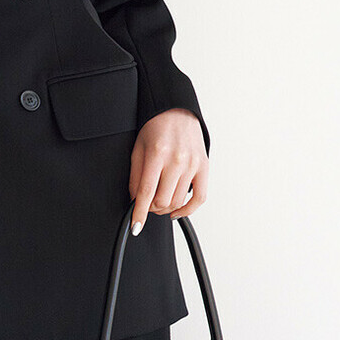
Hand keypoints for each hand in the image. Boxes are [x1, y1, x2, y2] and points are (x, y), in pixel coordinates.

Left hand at [128, 107, 207, 233]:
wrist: (178, 112)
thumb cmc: (156, 128)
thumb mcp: (138, 148)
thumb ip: (135, 176)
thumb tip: (135, 200)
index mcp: (157, 154)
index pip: (146, 192)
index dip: (139, 213)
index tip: (136, 227)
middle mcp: (177, 160)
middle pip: (162, 201)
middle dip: (151, 209)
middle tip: (146, 205)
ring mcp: (193, 164)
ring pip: (178, 201)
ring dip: (165, 209)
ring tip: (159, 203)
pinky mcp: (204, 167)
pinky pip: (199, 197)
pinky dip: (187, 209)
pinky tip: (177, 211)